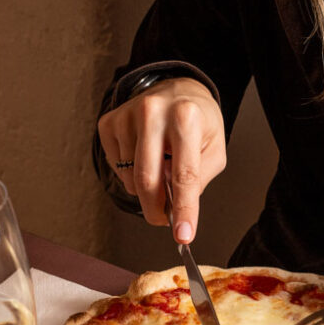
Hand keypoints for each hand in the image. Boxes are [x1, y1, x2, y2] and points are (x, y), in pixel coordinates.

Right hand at [97, 77, 225, 242]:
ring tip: (160, 166)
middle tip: (163, 219)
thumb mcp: (214, 149)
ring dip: (146, 187)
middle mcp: (153, 112)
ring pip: (130, 177)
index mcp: (186, 117)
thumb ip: (197, 180)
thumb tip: (172, 207)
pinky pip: (116, 167)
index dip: (183, 209)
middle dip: (156, 210)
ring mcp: (126, 115)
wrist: (177, 89)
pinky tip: (144, 155)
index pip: (183, 175)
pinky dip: (131, 172)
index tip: (182, 235)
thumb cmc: (198, 122)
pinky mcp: (109, 122)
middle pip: (147, 180)